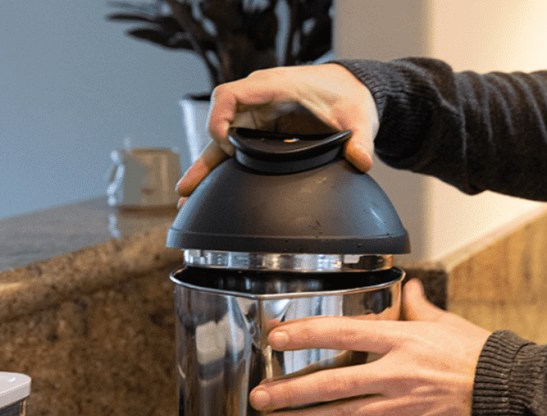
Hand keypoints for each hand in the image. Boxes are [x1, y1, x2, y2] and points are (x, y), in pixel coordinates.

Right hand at [175, 64, 378, 197]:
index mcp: (275, 87)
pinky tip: (203, 193)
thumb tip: (361, 161)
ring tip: (185, 196)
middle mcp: (258, 100)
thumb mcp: (359, 117)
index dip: (220, 119)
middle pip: (219, 122)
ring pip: (221, 140)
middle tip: (191, 188)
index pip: (230, 95)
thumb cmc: (348, 96)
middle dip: (205, 155)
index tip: (227, 146)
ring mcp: (256, 116)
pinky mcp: (259, 131)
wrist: (348, 90)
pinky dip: (219, 169)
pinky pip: (232, 149)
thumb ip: (360, 139)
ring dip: (205, 167)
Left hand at [249, 280, 491, 415]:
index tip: (276, 339)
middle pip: (335, 381)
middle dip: (292, 389)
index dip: (306, 335)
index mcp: (401, 340)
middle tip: (259, 395)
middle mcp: (396, 372)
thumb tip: (408, 286)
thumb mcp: (445, 322)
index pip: (343, 332)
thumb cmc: (477, 354)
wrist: (509, 389)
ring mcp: (403, 406)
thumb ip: (418, 306)